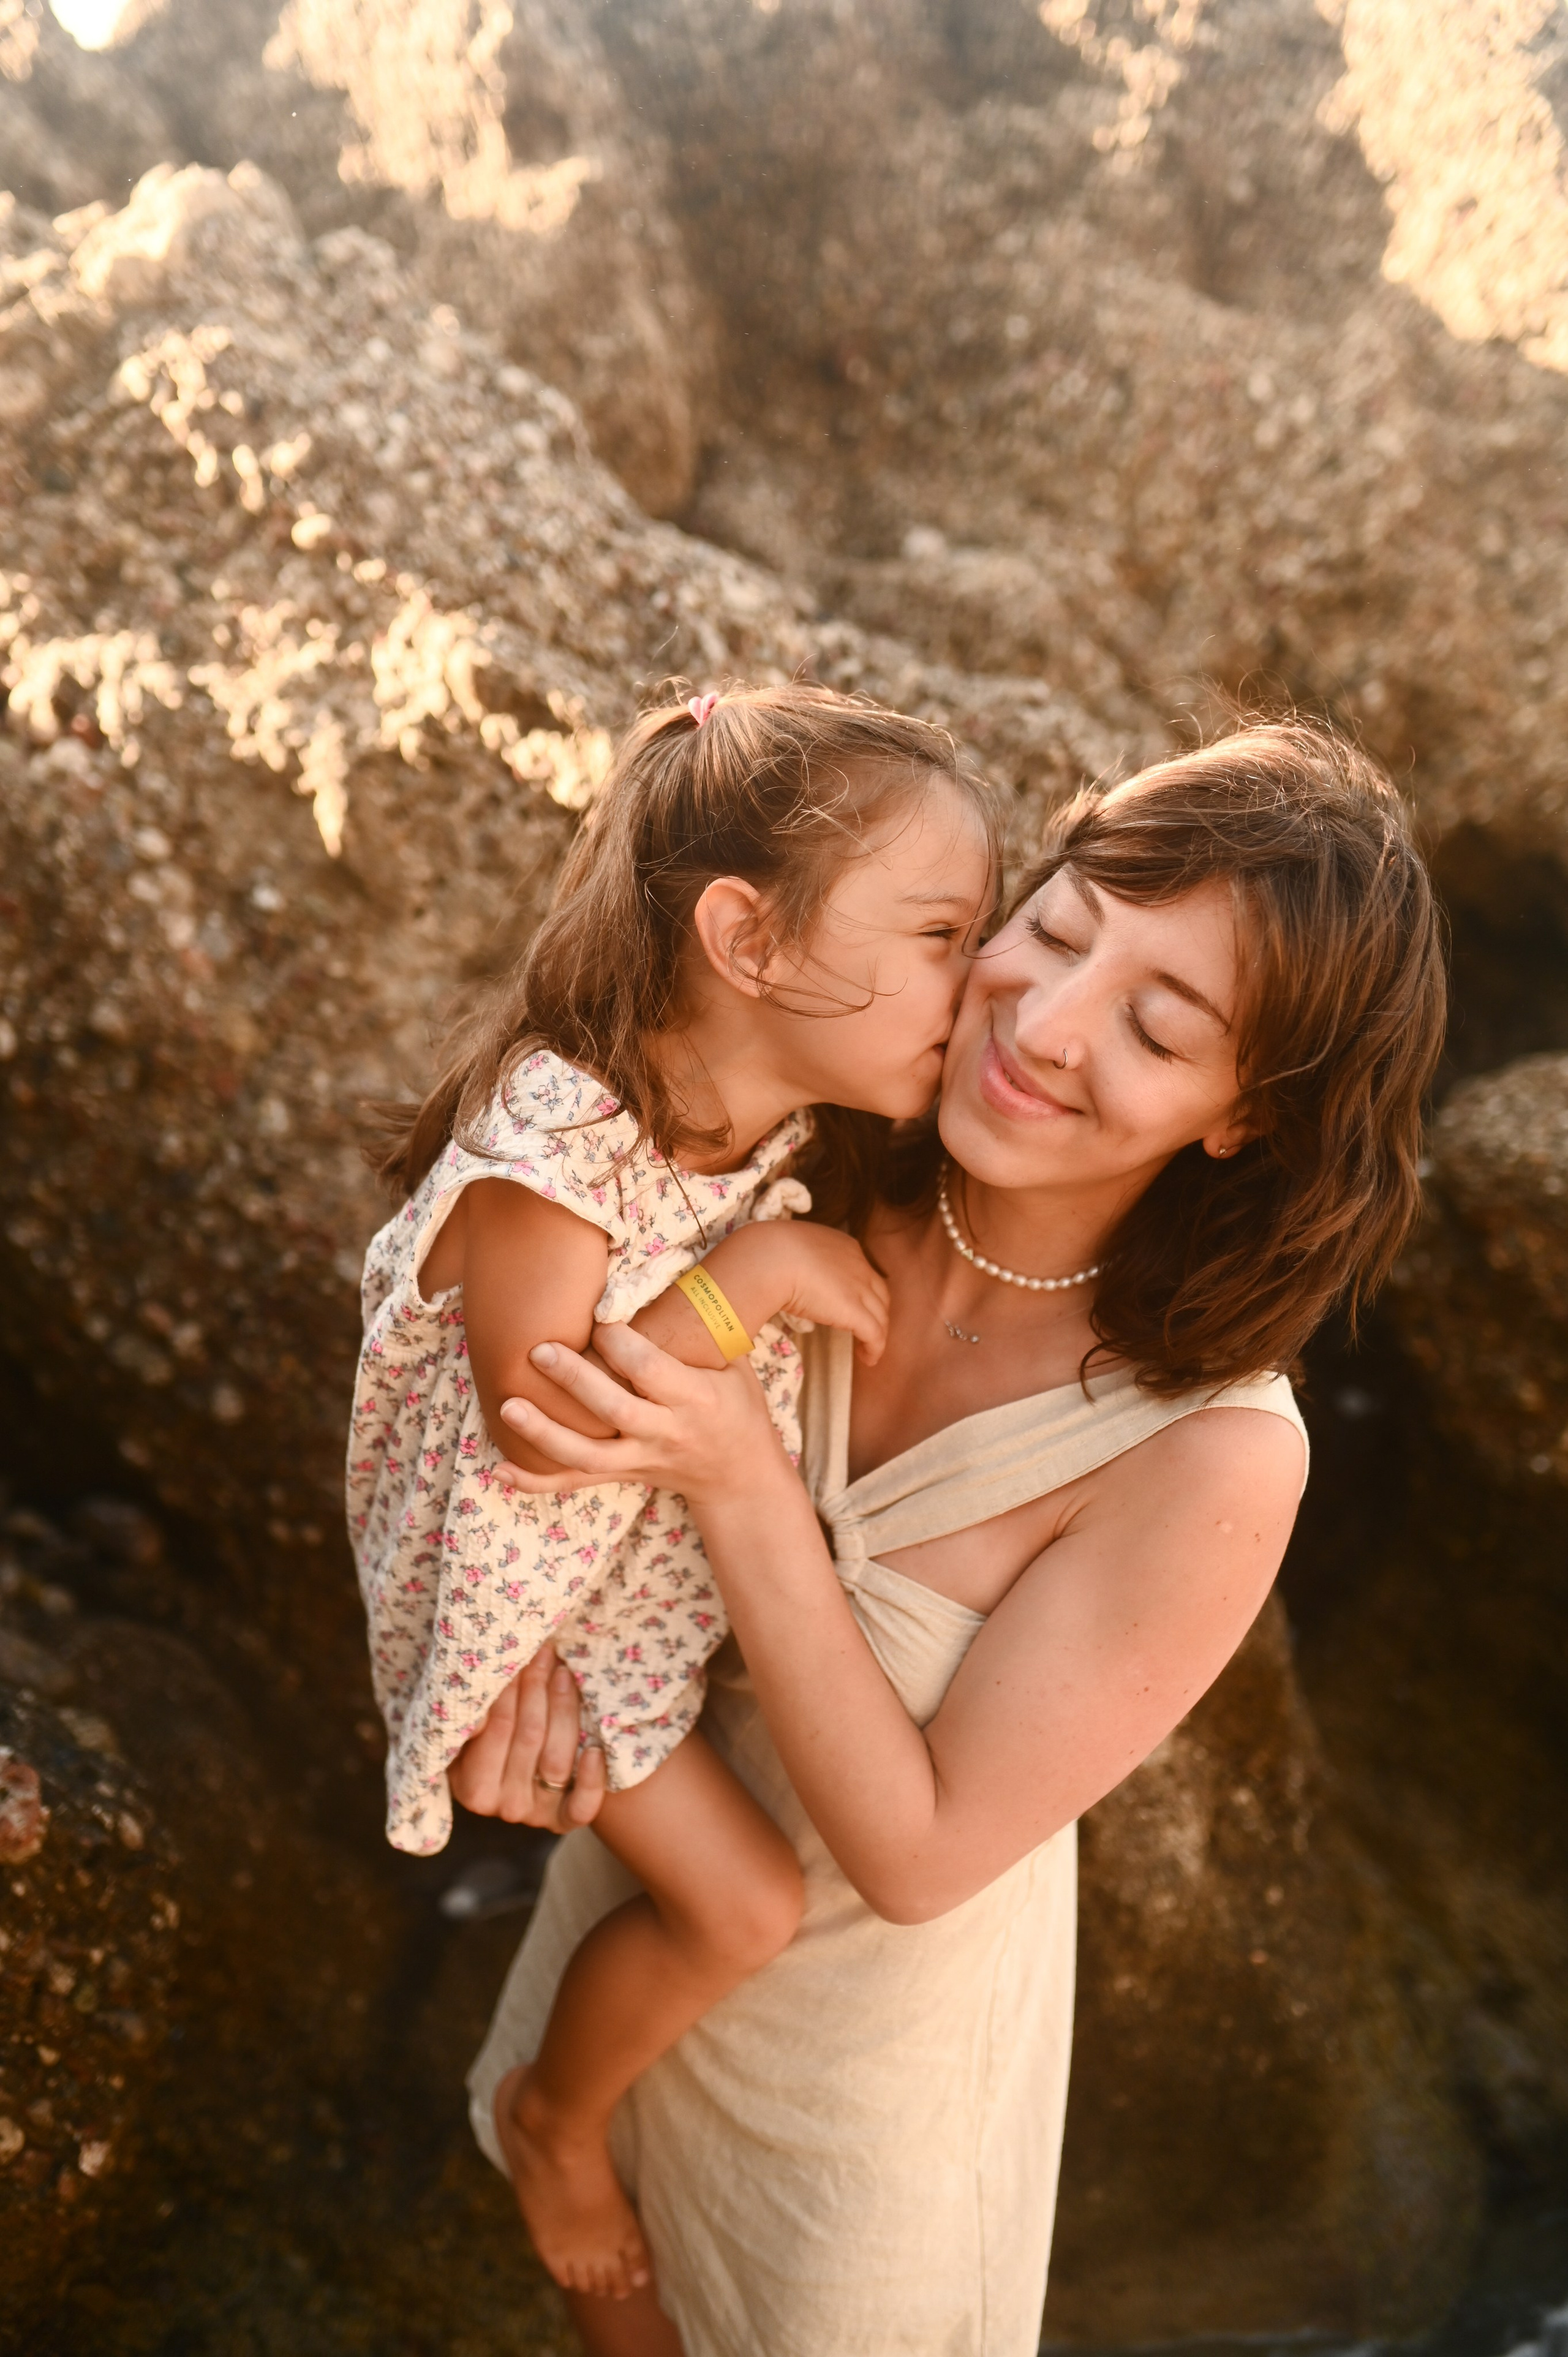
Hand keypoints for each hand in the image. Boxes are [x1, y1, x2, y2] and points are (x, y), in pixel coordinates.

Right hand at [447, 1643, 606, 1829]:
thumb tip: (480, 1716)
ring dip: (565, 1710)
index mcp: (472, 1788)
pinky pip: (583, 1805)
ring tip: (565, 1674)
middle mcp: (505, 1806)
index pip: (497, 1728)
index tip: (520, 1655)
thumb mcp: (463, 1734)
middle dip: (538, 1689)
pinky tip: (596, 1749)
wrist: (511, 1775)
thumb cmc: (482, 1745)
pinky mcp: (567, 1819)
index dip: (510, 1689)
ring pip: (558, 1759)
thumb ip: (466, 1721)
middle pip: (530, 1737)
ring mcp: (537, 1814)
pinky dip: (592, 1778)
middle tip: (545, 1654)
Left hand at [490, 1321, 792, 1502]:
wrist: (739, 1476)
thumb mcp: (734, 1364)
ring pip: (588, 1455)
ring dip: (544, 1433)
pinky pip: (574, 1483)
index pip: (652, 1371)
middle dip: (575, 1381)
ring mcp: (642, 1459)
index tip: (598, 1319)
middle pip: (615, 1410)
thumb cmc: (735, 1405)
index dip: (622, 1345)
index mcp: (696, 1399)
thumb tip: (666, 1271)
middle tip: (538, 1350)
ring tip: (508, 1405)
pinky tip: (498, 1470)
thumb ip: (700, 1328)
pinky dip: (535, 1481)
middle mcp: (667, 1433)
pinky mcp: (623, 1475)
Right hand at [700, 1220, 890, 1365]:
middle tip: (866, 1330)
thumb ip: (797, 1262)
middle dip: (877, 1313)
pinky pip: (875, 1334)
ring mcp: (859, 1288)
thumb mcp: (791, 1252)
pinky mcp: (854, 1311)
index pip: (863, 1272)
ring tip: (868, 1351)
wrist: (768, 1259)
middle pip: (879, 1294)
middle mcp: (858, 1265)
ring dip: (877, 1334)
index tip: (853, 1306)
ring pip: (880, 1316)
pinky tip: (868, 1358)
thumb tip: (784, 1277)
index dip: (862, 1292)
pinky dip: (875, 1348)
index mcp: (843, 1246)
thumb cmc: (768, 1253)